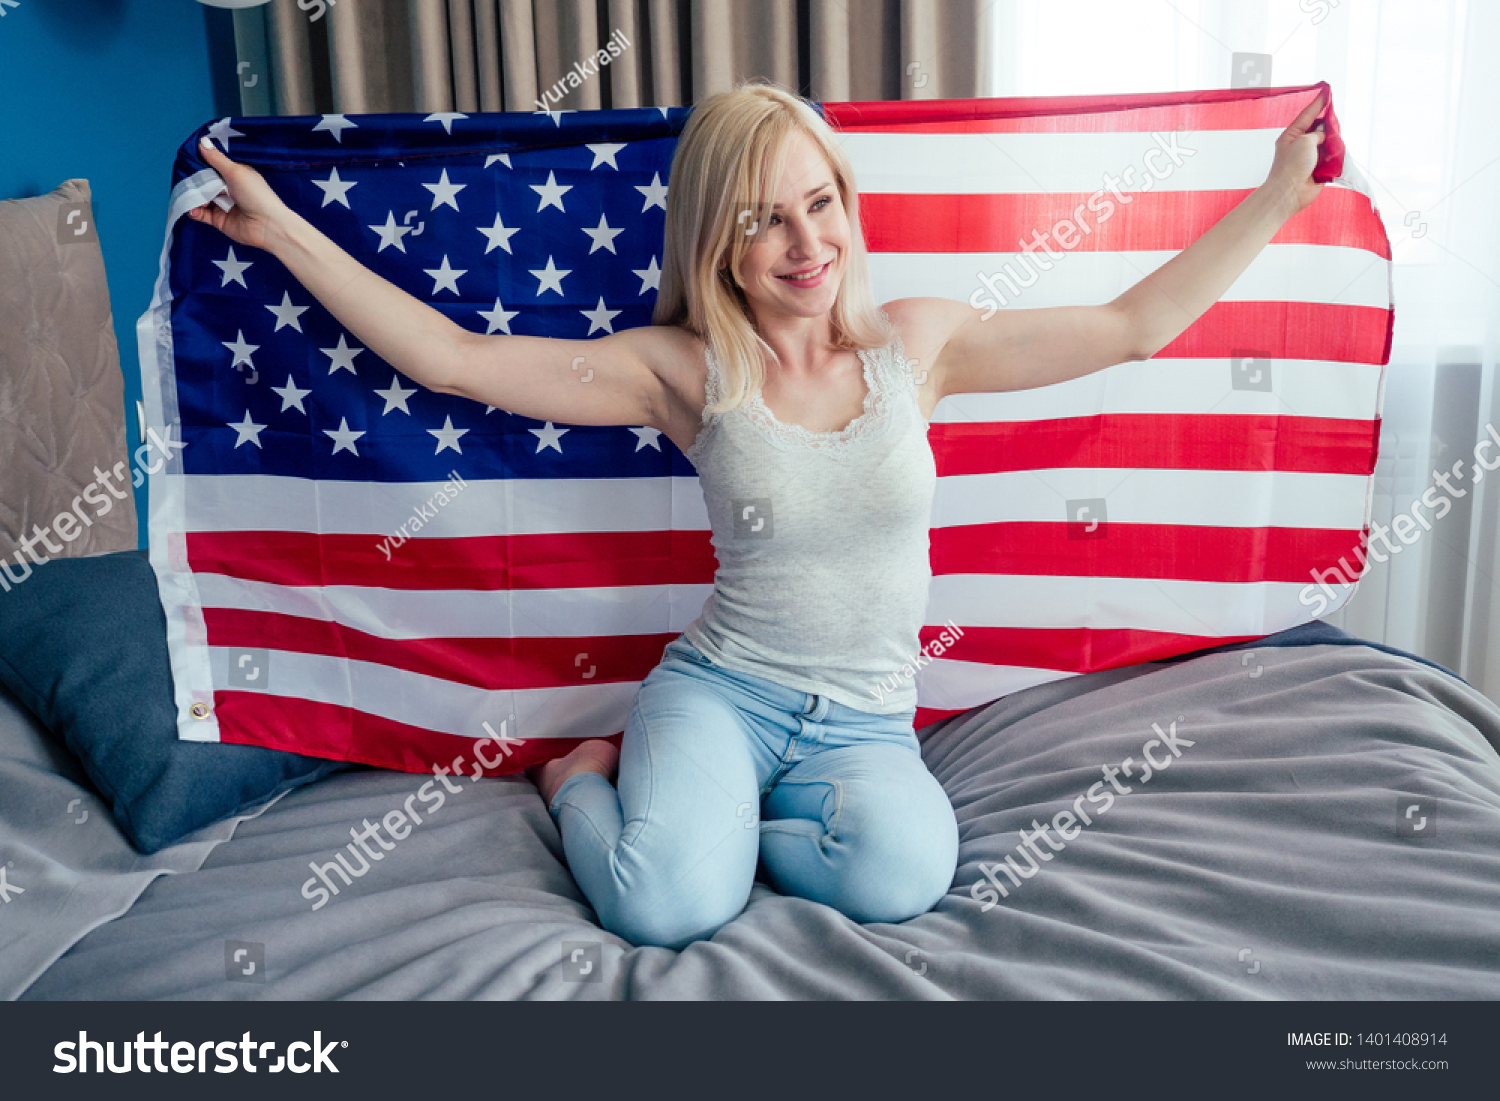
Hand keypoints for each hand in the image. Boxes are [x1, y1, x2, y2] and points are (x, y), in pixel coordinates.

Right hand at [186, 136, 291, 252]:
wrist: (267, 226)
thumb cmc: (255, 194)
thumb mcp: (235, 172)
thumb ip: (217, 159)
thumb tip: (202, 141)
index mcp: (236, 175)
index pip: (213, 166)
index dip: (200, 163)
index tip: (186, 159)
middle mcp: (229, 189)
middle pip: (205, 182)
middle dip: (194, 181)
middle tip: (185, 180)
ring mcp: (223, 205)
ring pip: (201, 197)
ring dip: (193, 196)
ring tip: (192, 196)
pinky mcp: (219, 220)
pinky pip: (202, 214)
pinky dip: (194, 211)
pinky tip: (193, 209)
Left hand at [1263, 88, 1328, 217]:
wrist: (1289, 193)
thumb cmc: (1292, 166)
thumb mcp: (1304, 141)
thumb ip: (1317, 134)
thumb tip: (1325, 137)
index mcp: (1292, 135)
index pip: (1307, 115)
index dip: (1318, 103)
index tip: (1327, 91)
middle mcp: (1300, 144)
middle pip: (1320, 128)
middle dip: (1329, 124)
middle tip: (1335, 121)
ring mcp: (1309, 157)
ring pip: (1327, 143)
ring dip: (1333, 141)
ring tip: (1334, 142)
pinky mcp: (1319, 169)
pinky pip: (1331, 158)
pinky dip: (1336, 155)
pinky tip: (1338, 154)